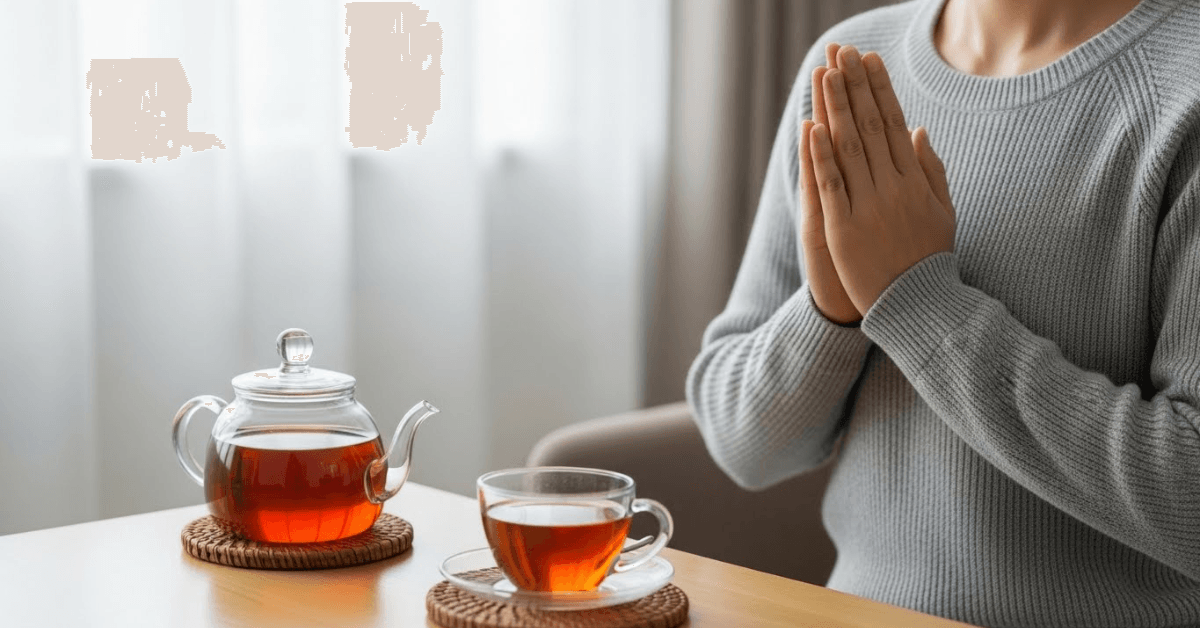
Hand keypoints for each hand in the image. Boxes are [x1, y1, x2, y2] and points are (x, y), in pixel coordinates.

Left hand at [807, 45, 955, 316]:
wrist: (917, 305)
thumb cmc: (928, 259)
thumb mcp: (943, 211)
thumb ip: (931, 170)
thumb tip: (918, 130)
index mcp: (915, 181)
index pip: (894, 124)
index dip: (880, 91)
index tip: (869, 61)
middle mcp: (893, 189)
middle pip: (870, 128)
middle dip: (855, 87)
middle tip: (843, 53)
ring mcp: (868, 208)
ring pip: (849, 149)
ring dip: (836, 109)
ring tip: (826, 75)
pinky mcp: (844, 230)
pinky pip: (832, 187)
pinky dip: (821, 157)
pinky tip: (813, 128)